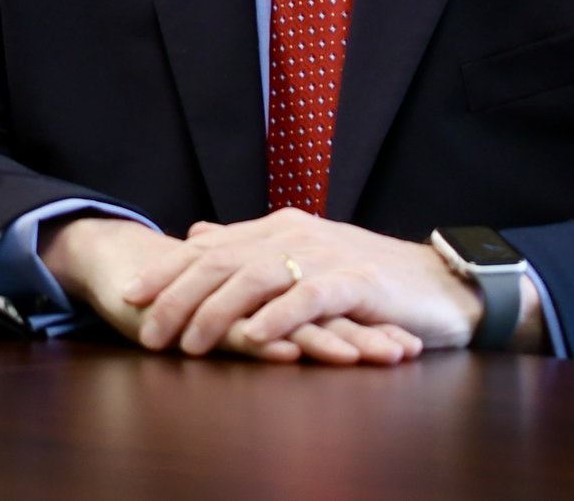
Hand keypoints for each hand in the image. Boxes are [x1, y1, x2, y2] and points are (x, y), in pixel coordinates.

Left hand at [122, 209, 493, 362]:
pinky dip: (279, 317)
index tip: (130, 295)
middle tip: (146, 329)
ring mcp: (326, 257)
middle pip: (223, 262)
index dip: (169, 271)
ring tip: (190, 343)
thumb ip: (251, 247)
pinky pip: (309, 298)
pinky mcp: (357, 284)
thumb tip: (198, 235)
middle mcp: (296, 235)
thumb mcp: (304, 257)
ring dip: (218, 312)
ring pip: (257, 278)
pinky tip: (255, 337)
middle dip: (178, 295)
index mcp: (280, 229)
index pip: (212, 248)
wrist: (443, 283)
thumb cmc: (371, 279)